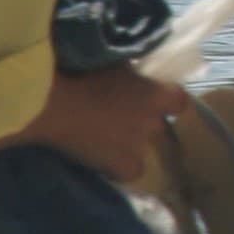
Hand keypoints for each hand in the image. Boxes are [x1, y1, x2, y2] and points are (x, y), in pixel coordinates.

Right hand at [2, 64, 186, 185]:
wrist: (53, 103)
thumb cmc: (82, 72)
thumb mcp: (116, 63)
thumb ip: (133, 74)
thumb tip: (136, 77)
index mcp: (158, 95)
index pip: (179, 102)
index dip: (166, 102)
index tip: (152, 100)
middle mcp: (155, 123)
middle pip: (160, 127)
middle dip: (145, 123)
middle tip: (122, 117)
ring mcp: (140, 148)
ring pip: (145, 150)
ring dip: (131, 144)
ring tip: (107, 137)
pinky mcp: (123, 168)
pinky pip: (130, 171)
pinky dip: (119, 166)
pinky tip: (102, 157)